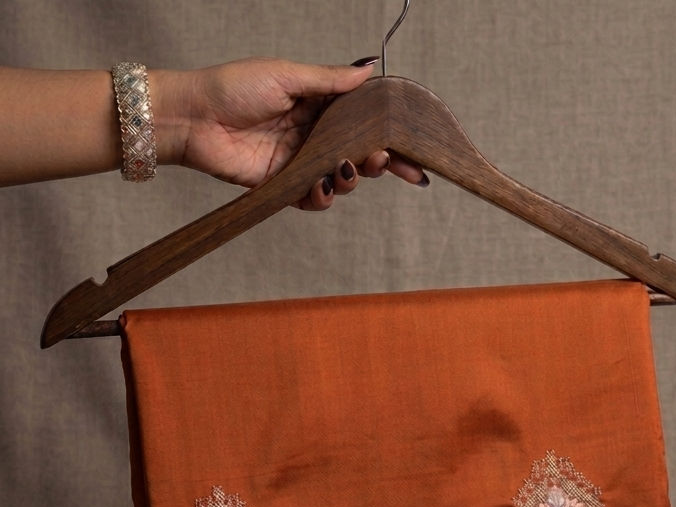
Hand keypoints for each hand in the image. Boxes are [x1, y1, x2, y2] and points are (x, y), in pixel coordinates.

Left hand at [156, 57, 425, 207]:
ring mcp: (300, 162)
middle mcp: (314, 135)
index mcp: (320, 105)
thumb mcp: (287, 74)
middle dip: (378, 163)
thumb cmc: (233, 87)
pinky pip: (313, 199)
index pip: (365, 122)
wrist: (193, 117)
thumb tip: (370, 69)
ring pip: (341, 179)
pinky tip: (320, 187)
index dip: (390, 136)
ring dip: (349, 179)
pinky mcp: (284, 185)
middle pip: (359, 154)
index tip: (414, 149)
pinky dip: (322, 197)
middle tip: (381, 162)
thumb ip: (331, 80)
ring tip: (343, 170)